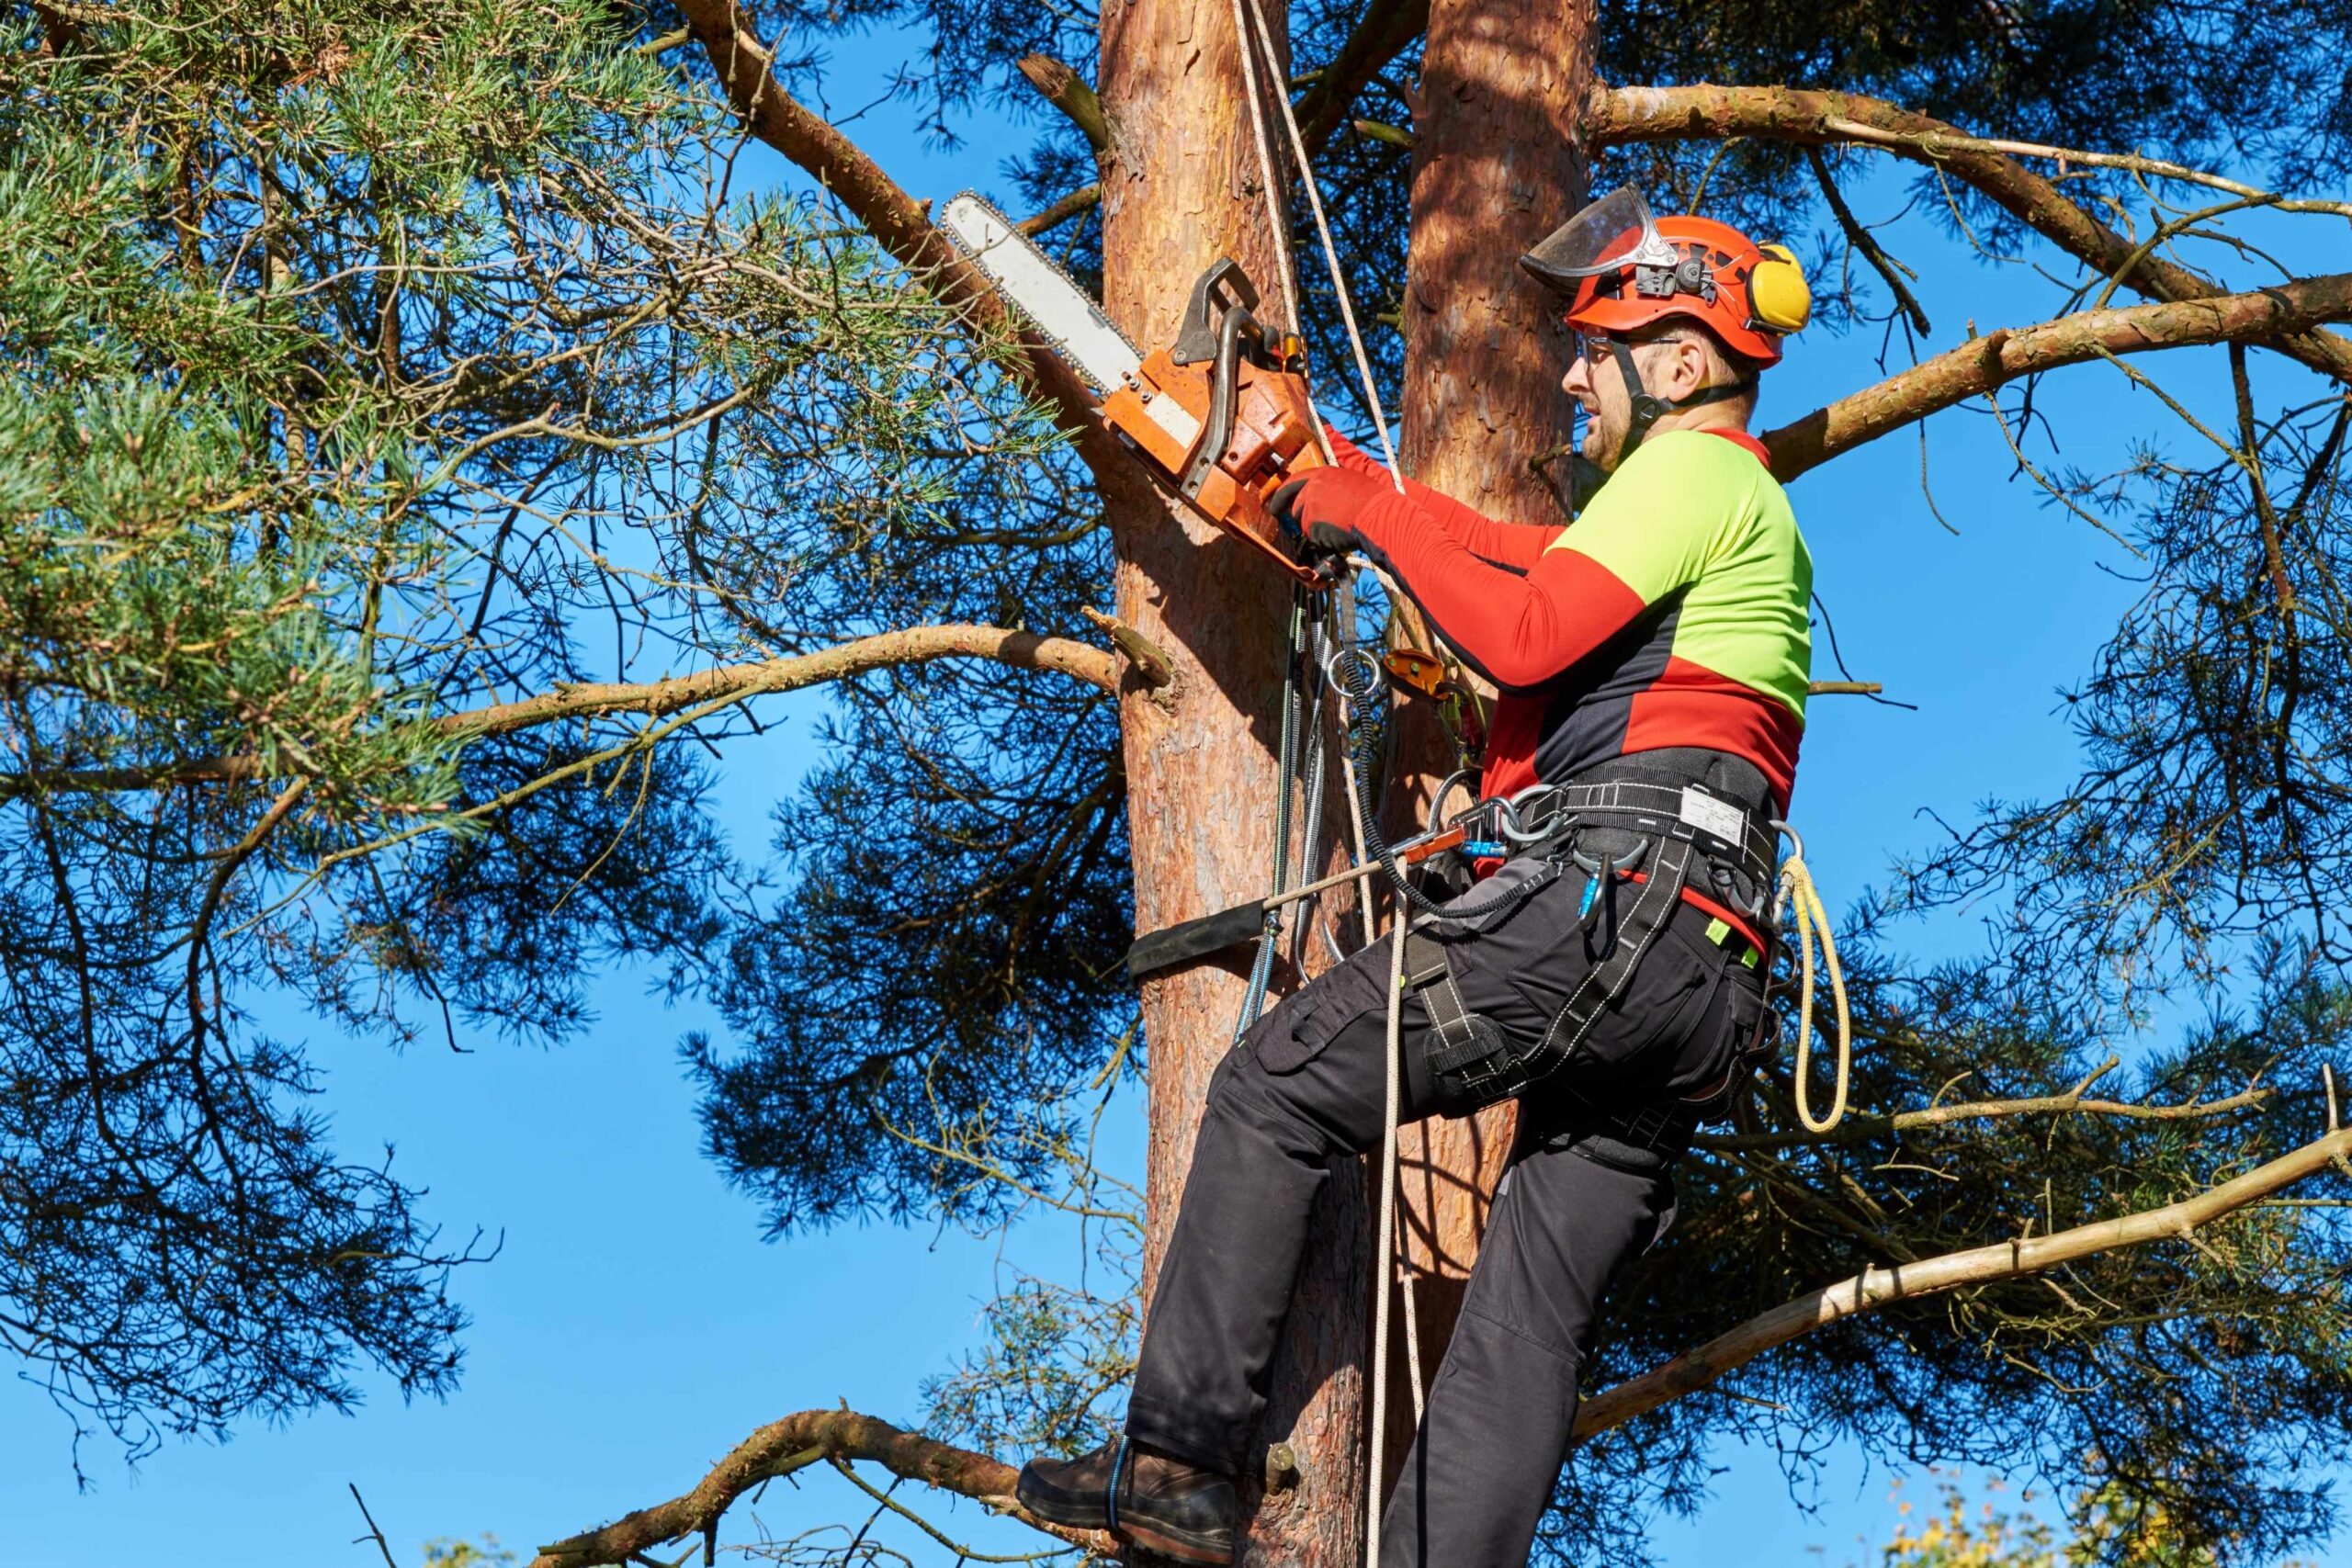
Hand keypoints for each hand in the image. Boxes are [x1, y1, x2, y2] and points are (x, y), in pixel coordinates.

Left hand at [1268, 466, 1389, 561]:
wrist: (1380, 515)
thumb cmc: (1373, 500)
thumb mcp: (1352, 480)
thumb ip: (1332, 484)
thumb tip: (1321, 480)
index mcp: (1323, 474)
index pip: (1294, 482)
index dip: (1282, 495)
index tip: (1275, 505)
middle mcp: (1313, 488)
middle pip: (1297, 507)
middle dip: (1304, 518)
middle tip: (1319, 524)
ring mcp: (1312, 506)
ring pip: (1305, 524)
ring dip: (1318, 529)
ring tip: (1341, 526)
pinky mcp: (1314, 525)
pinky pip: (1315, 537)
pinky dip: (1325, 540)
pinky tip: (1341, 534)